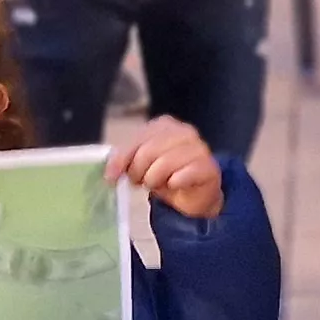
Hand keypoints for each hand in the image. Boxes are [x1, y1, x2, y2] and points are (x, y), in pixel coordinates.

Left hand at [107, 117, 223, 218]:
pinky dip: (173, 184)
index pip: (138, 138)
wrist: (195, 194)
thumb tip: (111, 171)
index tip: (111, 177)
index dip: (121, 158)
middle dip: (138, 171)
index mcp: (165, 125)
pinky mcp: (208, 168)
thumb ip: (127, 160)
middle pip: (148, 151)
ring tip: (156, 184)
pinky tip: (174, 185)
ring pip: (164, 164)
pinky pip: (182, 176)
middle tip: (140, 182)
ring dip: (154, 180)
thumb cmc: (167, 176)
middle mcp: (185, 132)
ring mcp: (199, 149)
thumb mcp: (142, 165)